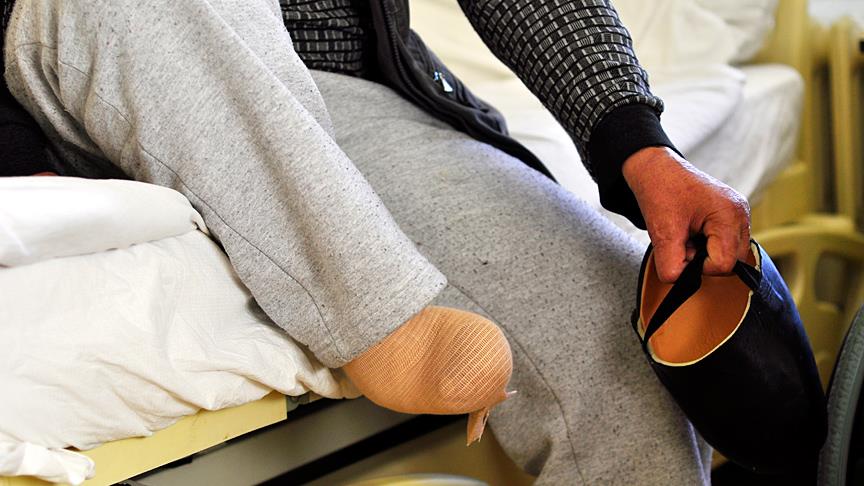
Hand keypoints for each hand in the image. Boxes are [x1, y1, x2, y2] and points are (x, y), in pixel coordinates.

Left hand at [622, 147, 750, 282]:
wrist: (656, 170)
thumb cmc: (660, 191)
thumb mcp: (662, 232)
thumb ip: (671, 264)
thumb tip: (680, 281)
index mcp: (729, 215)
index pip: (724, 265)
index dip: (699, 267)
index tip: (682, 250)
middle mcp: (741, 214)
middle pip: (731, 263)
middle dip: (704, 259)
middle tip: (682, 240)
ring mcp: (739, 215)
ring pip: (729, 255)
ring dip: (705, 253)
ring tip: (687, 234)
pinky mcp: (732, 217)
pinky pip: (725, 244)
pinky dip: (707, 245)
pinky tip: (693, 231)